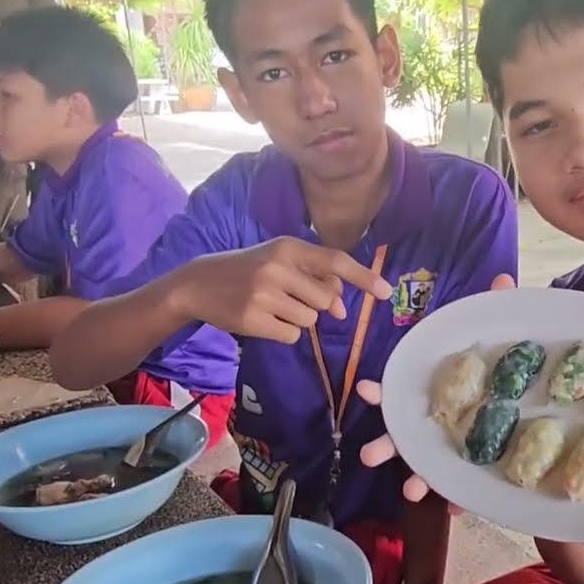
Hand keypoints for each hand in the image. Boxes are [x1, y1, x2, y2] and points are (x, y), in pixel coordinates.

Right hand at [170, 237, 392, 343]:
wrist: (198, 284)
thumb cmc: (250, 270)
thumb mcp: (282, 263)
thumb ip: (315, 279)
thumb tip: (341, 309)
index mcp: (288, 247)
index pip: (336, 262)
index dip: (363, 277)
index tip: (385, 292)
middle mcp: (277, 267)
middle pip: (325, 300)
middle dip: (315, 305)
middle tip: (289, 297)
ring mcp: (264, 294)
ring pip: (310, 320)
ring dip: (298, 319)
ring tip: (272, 306)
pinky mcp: (253, 320)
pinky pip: (292, 336)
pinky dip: (283, 332)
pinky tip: (263, 319)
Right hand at [358, 273, 516, 507]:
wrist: (535, 403)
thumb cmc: (503, 370)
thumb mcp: (501, 338)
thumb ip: (496, 310)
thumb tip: (503, 281)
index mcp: (435, 390)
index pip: (397, 389)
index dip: (379, 391)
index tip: (363, 389)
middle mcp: (433, 421)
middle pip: (401, 434)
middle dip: (384, 444)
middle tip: (369, 454)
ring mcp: (448, 449)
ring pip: (424, 467)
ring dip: (415, 479)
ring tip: (411, 491)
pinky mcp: (470, 471)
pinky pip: (459, 489)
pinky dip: (457, 500)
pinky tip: (457, 509)